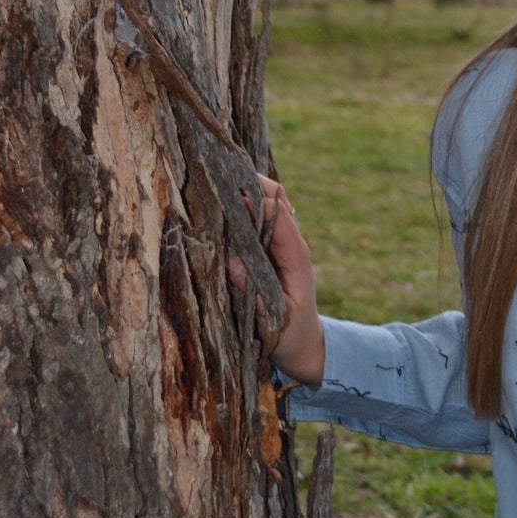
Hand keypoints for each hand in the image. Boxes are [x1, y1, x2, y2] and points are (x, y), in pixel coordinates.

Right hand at [228, 173, 324, 384]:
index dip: (255, 198)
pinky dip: (241, 209)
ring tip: (213, 181)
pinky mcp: (270, 251)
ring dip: (245, 191)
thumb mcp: (277, 320)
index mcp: (295, 255)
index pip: (277, 213)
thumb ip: (258, 294)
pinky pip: (258, 221)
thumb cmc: (291, 334)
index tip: (227, 191)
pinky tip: (218, 206)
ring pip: (266, 204)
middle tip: (216, 172)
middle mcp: (290, 243)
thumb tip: (235, 262)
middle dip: (250, 182)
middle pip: (275, 198)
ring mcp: (280, 245)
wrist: (303, 346)